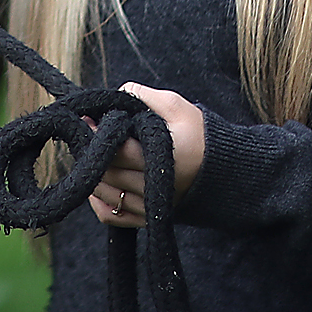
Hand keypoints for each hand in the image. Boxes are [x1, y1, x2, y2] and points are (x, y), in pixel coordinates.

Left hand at [89, 81, 205, 228]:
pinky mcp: (149, 217)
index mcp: (163, 158)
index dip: (97, 134)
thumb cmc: (202, 136)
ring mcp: (151, 206)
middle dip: (90, 151)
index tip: (87, 119)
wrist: (228, 174)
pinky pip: (112, 216)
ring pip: (106, 194)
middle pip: (108, 172)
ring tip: (88, 153)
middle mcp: (155, 187)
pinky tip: (95, 183)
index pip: (118, 150)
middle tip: (83, 133)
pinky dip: (98, 202)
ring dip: (90, 174)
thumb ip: (146, 97)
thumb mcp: (178, 107)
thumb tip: (118, 93)